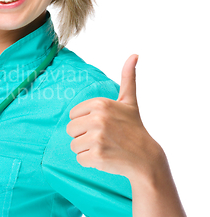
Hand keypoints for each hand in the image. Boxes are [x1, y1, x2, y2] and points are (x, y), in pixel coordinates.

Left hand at [66, 54, 164, 180]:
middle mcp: (97, 119)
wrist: (146, 157)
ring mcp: (97, 138)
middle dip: (83, 136)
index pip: (73, 115)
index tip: (102, 125)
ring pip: (73, 145)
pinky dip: (90, 162)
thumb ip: (128, 78)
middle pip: (70, 130)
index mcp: (100, 104)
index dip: (85, 122)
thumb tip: (134, 54)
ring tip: (105, 147)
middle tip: (104, 138)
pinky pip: (79, 159)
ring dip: (86, 149)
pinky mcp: (97, 155)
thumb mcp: (129, 102)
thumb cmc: (133, 128)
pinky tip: (105, 158)